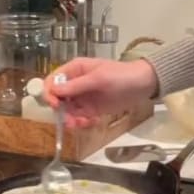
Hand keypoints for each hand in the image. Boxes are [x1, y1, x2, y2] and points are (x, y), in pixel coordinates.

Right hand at [44, 58, 158, 127]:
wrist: (143, 85)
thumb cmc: (121, 75)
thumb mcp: (99, 78)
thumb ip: (76, 86)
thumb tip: (54, 90)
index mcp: (75, 70)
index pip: (53, 80)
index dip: (50, 92)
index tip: (55, 104)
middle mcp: (75, 83)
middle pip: (57, 98)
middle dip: (60, 110)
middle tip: (69, 120)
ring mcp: (83, 97)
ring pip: (67, 110)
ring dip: (70, 119)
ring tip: (80, 124)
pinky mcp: (91, 109)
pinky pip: (79, 117)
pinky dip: (81, 122)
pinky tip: (89, 123)